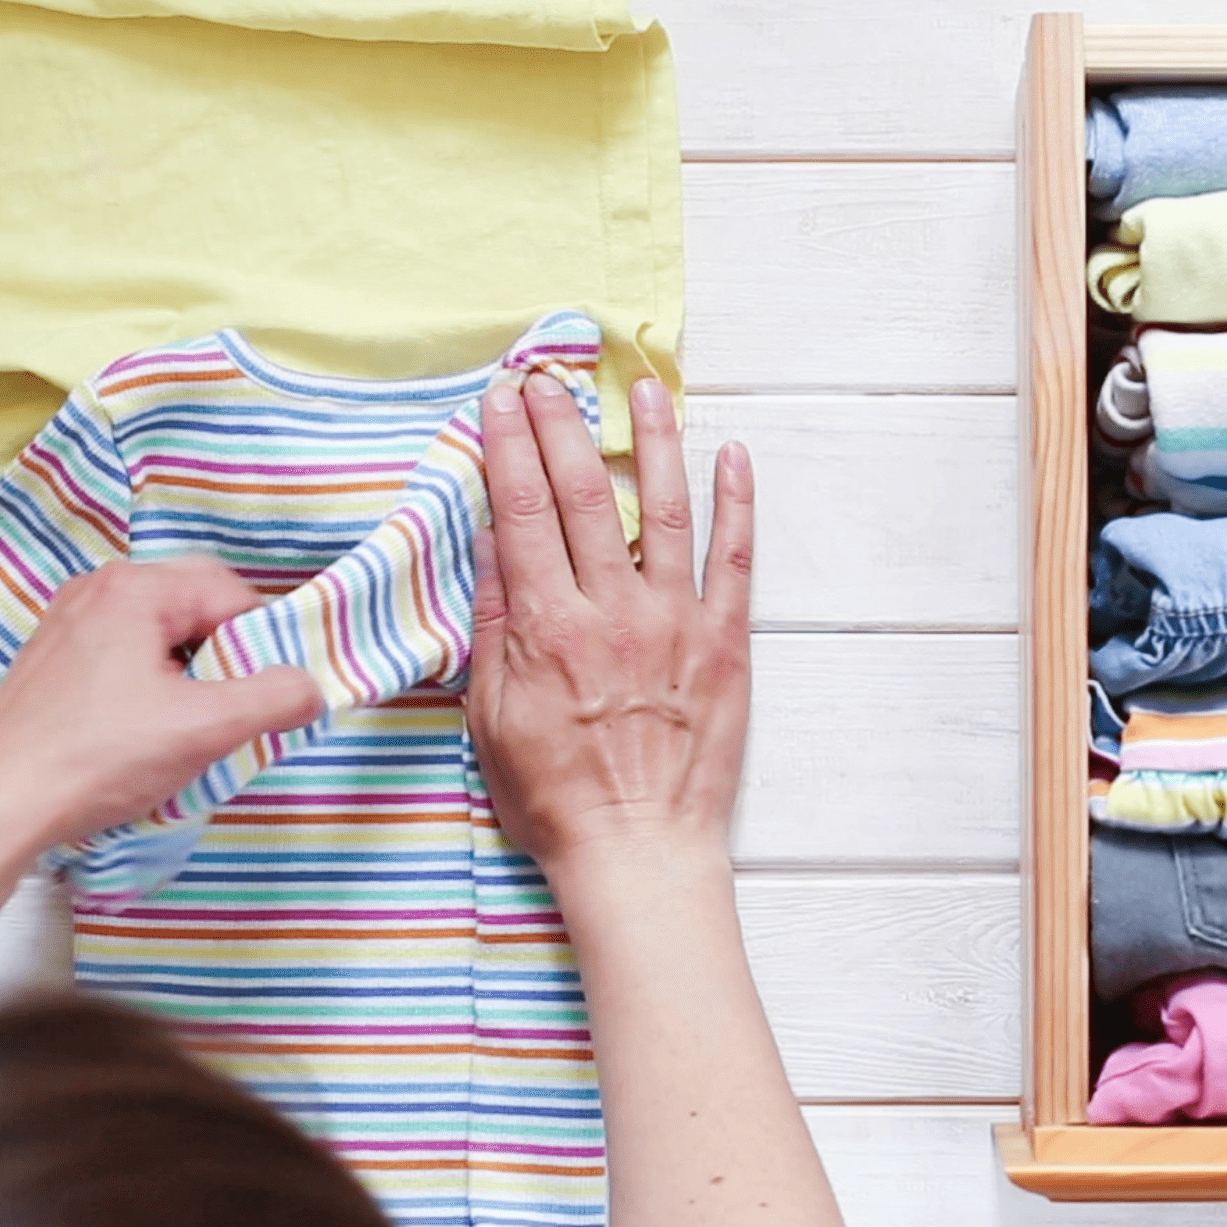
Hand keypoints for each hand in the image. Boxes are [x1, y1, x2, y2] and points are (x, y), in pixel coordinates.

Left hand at [0, 555, 322, 853]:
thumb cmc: (99, 758)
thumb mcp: (207, 728)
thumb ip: (277, 698)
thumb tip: (313, 686)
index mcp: (136, 587)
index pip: (233, 594)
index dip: (264, 643)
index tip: (265, 695)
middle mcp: (96, 589)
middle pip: (195, 608)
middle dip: (225, 658)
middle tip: (228, 713)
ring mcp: (65, 623)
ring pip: (160, 635)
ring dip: (189, 675)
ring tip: (186, 728)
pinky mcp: (49, 662)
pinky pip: (124, 656)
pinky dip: (150, 686)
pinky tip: (142, 734)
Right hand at [466, 369, 753, 874]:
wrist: (639, 851)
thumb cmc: (556, 798)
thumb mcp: (491, 716)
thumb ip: (494, 624)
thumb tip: (490, 540)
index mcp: (547, 628)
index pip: (522, 511)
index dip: (510, 446)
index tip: (501, 397)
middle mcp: (612, 612)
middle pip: (587, 496)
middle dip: (564, 426)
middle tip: (552, 375)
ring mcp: (675, 623)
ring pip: (666, 510)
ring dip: (656, 442)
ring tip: (646, 388)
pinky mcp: (726, 644)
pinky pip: (735, 560)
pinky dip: (737, 504)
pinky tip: (733, 457)